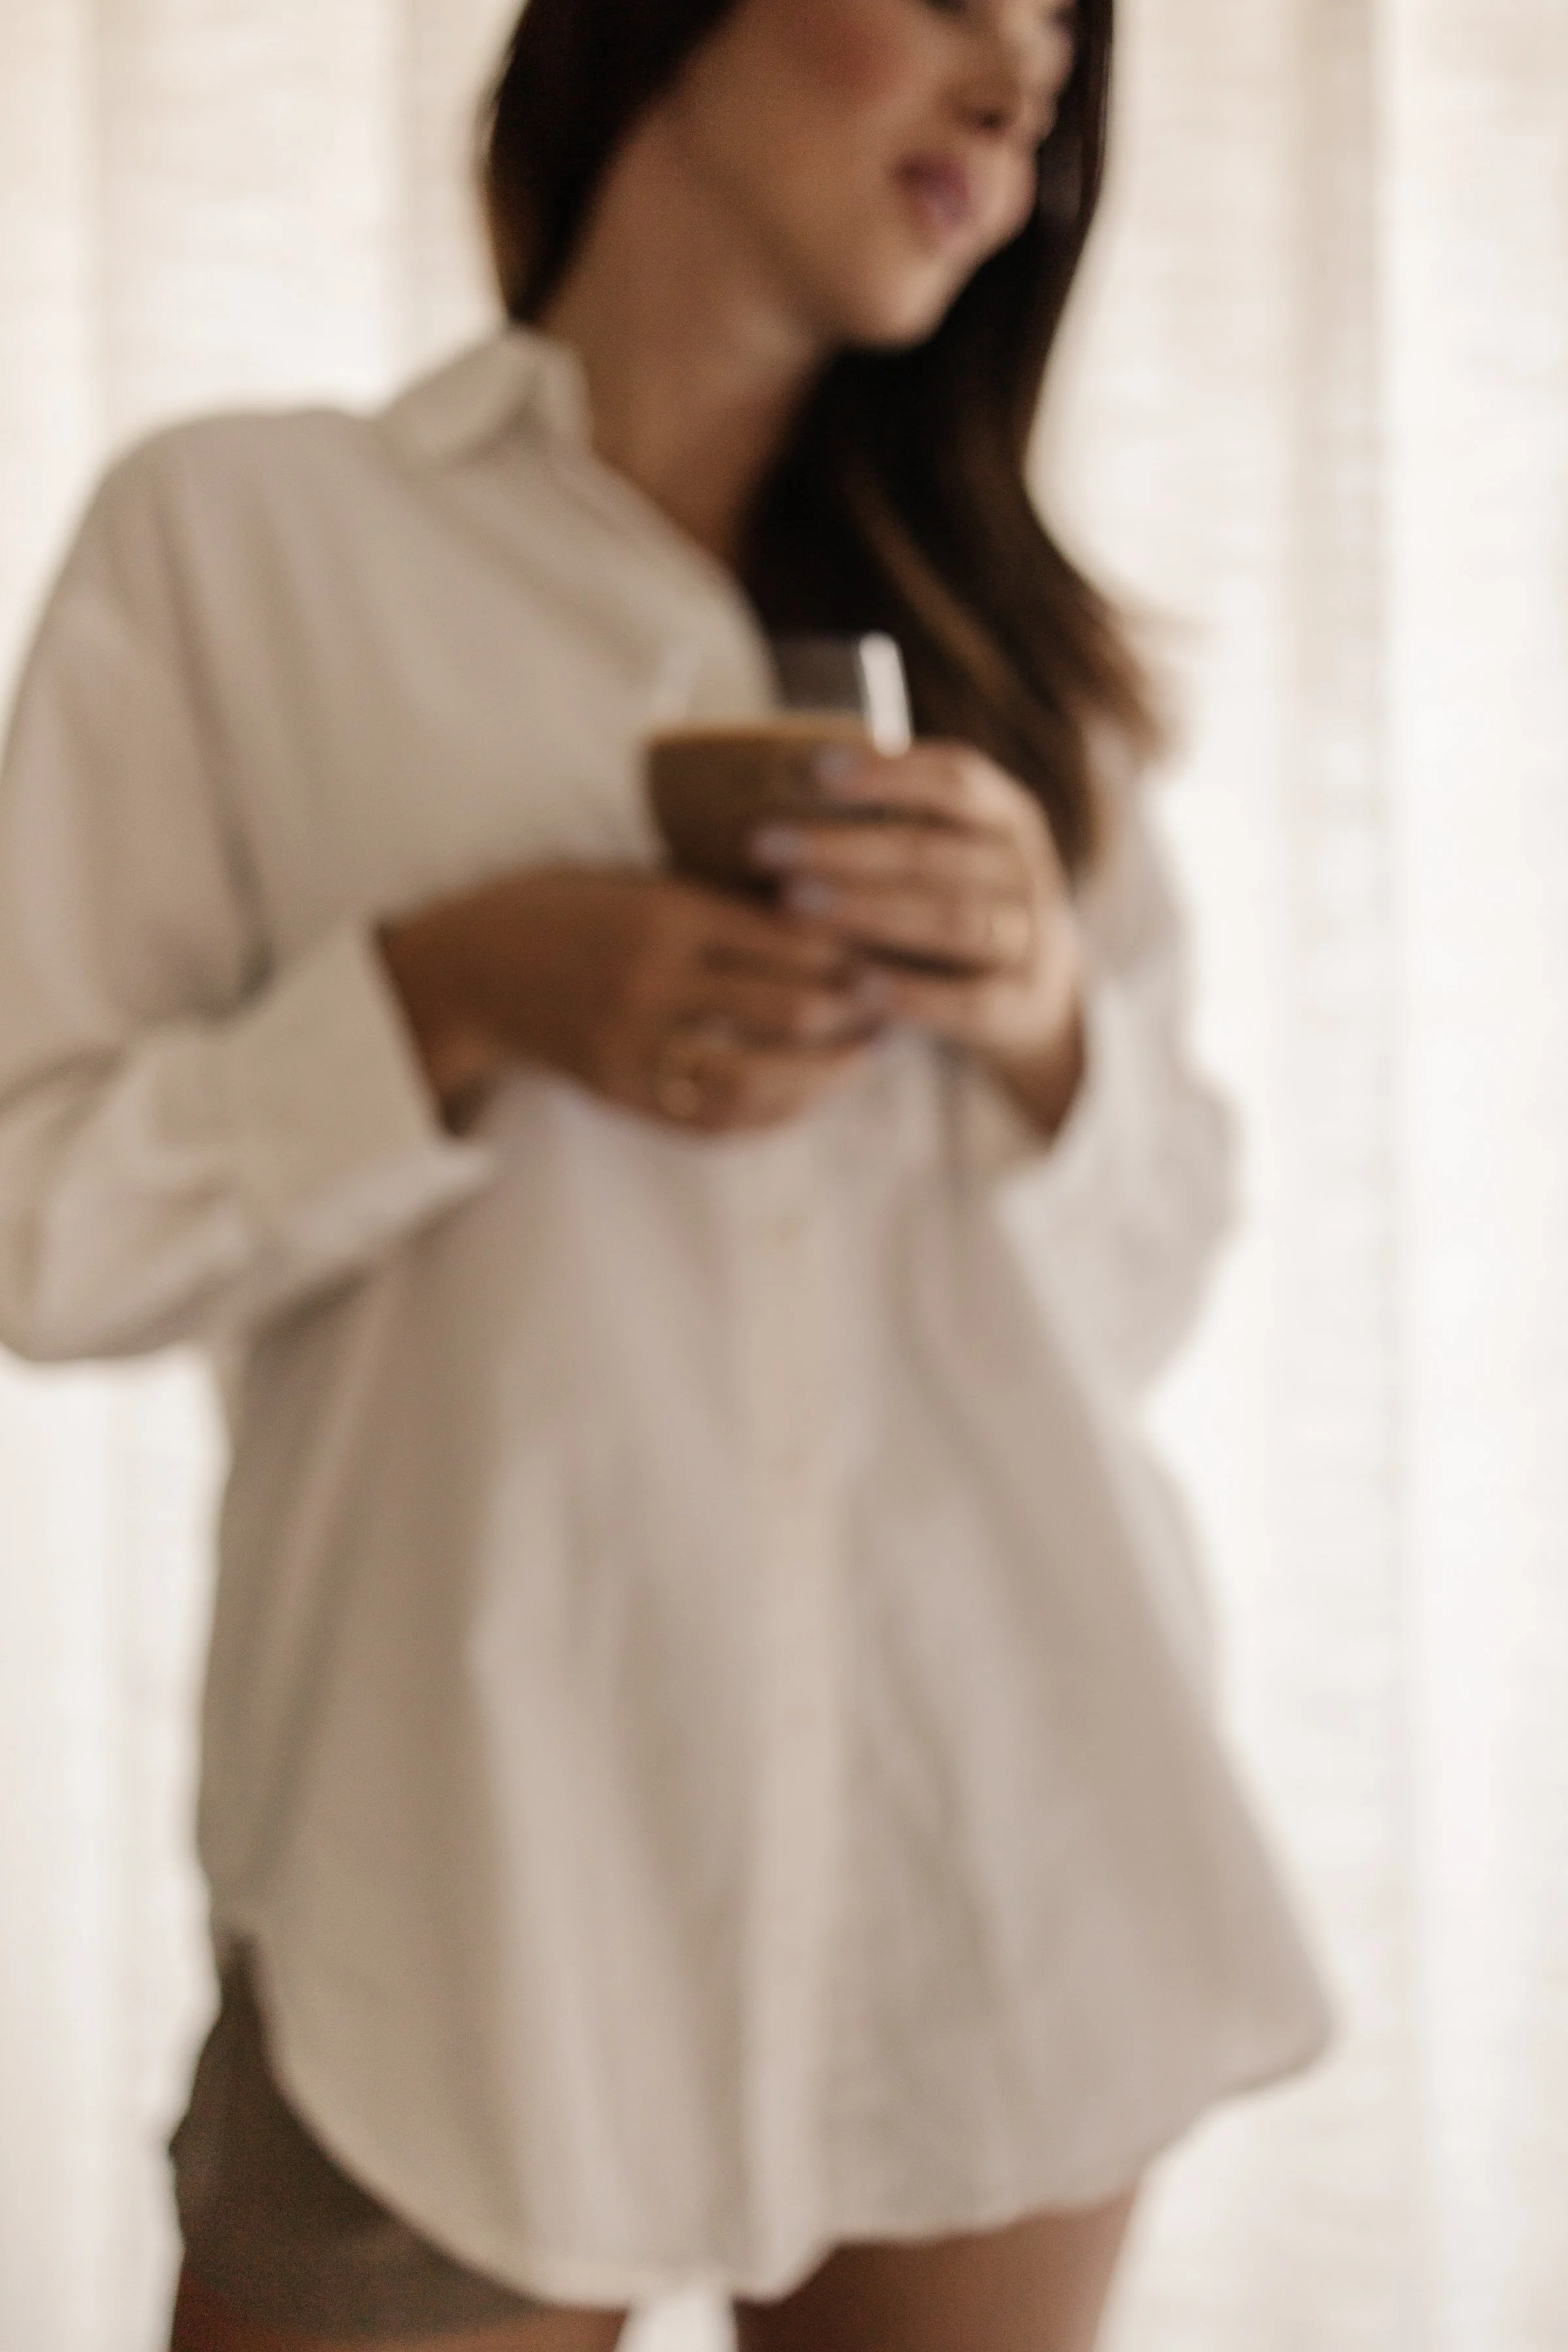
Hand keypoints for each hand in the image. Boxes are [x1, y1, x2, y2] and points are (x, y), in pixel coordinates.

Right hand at [378, 865, 883, 1135]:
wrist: (465, 972)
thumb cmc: (560, 909)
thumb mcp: (636, 878)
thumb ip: (717, 900)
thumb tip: (823, 914)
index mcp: (664, 912)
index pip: (788, 938)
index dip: (851, 951)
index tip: (891, 948)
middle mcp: (652, 981)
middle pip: (788, 1011)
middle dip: (853, 1014)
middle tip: (894, 1005)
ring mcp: (634, 1045)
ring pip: (760, 1078)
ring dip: (826, 1074)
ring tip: (863, 1057)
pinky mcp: (620, 1092)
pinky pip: (714, 1119)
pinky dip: (772, 1113)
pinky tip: (807, 1097)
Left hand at [747, 742, 1087, 1136]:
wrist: (1034, 994)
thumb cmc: (950, 904)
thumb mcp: (938, 855)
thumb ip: (883, 824)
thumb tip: (769, 786)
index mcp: (1006, 817)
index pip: (953, 779)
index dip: (884, 770)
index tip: (806, 768)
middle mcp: (1026, 871)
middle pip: (933, 851)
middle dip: (841, 846)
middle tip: (760, 844)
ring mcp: (1032, 938)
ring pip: (952, 919)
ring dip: (868, 910)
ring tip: (790, 903)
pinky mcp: (1023, 1004)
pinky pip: (970, 1000)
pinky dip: (913, 992)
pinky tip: (854, 984)